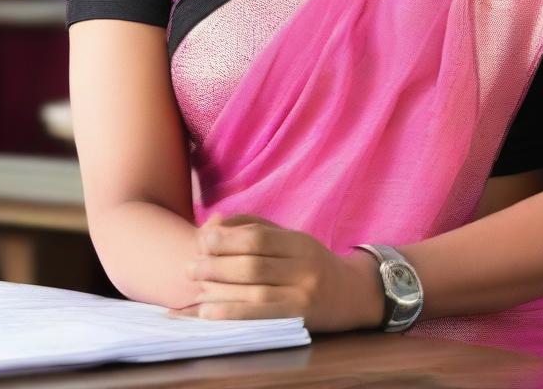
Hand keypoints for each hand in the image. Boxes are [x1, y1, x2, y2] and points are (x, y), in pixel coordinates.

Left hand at [168, 213, 384, 332]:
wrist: (353, 295)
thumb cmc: (312, 264)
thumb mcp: (290, 239)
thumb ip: (254, 227)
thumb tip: (213, 223)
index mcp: (300, 243)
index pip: (260, 237)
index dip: (228, 238)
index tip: (201, 238)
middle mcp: (304, 268)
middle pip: (254, 264)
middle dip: (217, 265)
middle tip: (189, 267)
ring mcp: (303, 295)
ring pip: (256, 291)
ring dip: (220, 291)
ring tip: (194, 288)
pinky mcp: (300, 320)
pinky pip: (261, 316)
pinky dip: (232, 313)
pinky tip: (209, 313)